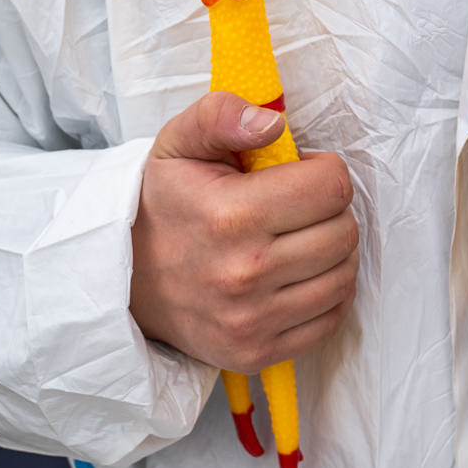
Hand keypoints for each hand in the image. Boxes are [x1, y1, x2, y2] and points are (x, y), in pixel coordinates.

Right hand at [130, 90, 358, 372]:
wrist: (123, 280)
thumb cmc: (163, 203)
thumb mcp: (179, 142)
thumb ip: (222, 115)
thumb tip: (272, 123)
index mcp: (231, 215)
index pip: (332, 187)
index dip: (323, 169)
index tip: (299, 172)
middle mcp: (245, 274)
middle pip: (344, 232)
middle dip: (331, 209)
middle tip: (299, 204)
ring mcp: (251, 321)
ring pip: (344, 276)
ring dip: (334, 251)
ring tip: (301, 236)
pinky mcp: (256, 353)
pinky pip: (331, 319)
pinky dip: (328, 293)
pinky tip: (301, 273)